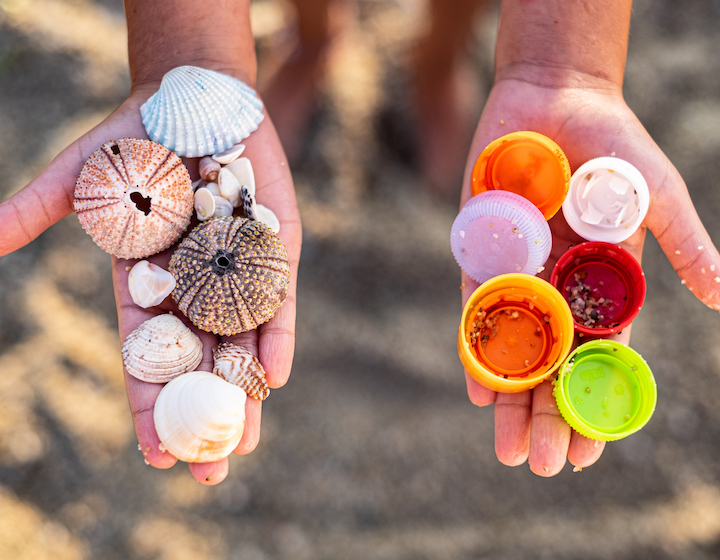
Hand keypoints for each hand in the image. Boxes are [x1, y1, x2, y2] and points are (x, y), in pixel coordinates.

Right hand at [0, 85, 300, 484]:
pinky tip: (276, 377)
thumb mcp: (82, 177)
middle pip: (199, 366)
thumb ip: (38, 208)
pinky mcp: (276, 251)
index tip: (152, 453)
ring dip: (246, 395)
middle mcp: (195, 289)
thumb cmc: (135, 136)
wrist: (195, 97)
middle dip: (203, 419)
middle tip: (207, 474)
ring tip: (245, 445)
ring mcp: (239, 274)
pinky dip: (277, 336)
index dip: (148, 405)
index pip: (146, 358)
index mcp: (148, 287)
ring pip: (242, 346)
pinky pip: (278, 302)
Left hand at [461, 77, 719, 475]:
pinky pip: (476, 312)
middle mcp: (559, 291)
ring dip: (510, 401)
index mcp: (604, 289)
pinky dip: (476, 349)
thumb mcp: (656, 197)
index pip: (600, 362)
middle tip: (541, 465)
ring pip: (513, 352)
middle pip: (552, 368)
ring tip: (508, 450)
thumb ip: (684, 247)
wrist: (554, 99)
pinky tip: (476, 390)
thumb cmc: (613, 146)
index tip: (590, 454)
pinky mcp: (480, 256)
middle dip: (547, 417)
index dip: (593, 407)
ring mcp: (518, 277)